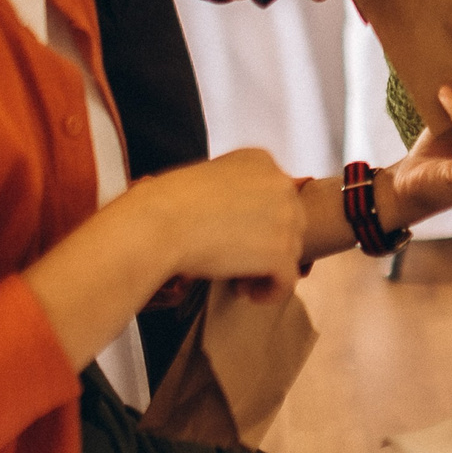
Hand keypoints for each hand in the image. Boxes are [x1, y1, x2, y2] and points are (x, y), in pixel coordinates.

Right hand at [132, 148, 307, 300]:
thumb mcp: (211, 179)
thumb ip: (238, 192)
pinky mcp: (282, 252)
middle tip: (237, 261)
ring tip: (236, 277)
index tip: (236, 237)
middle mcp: (281, 184)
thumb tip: (250, 222)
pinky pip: (288, 281)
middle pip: (289, 223)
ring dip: (265, 268)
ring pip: (291, 251)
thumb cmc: (172, 203)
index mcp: (262, 160)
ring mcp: (286, 217)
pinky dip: (270, 292)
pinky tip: (247, 292)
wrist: (161, 221)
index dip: (259, 223)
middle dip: (266, 245)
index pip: (276, 198)